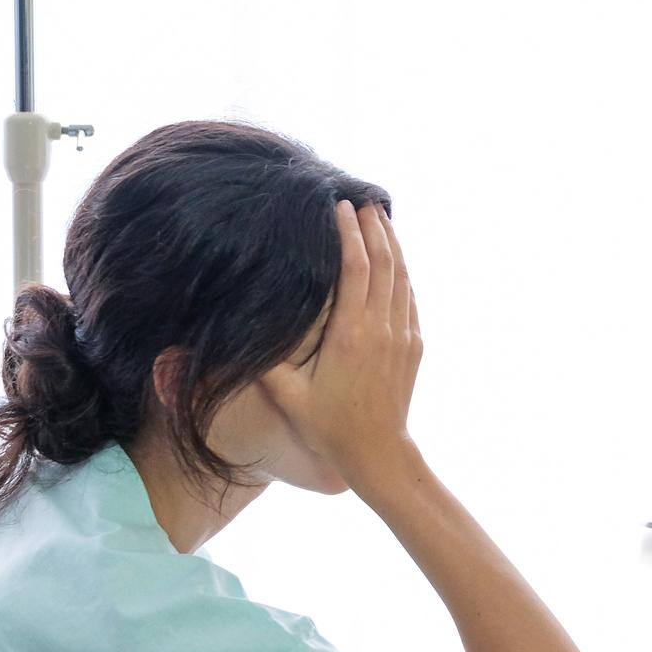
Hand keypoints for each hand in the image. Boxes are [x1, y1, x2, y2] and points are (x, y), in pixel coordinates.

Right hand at [261, 201, 422, 489]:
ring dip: (392, 245)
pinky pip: (409, 299)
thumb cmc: (327, 425)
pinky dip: (402, 273)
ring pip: (401, 278)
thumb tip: (237, 331)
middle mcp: (382, 329)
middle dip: (374, 228)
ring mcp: (403, 336)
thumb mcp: (286, 394)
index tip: (342, 207)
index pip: (355, 269)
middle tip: (364, 199)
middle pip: (383, 264)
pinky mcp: (414, 345)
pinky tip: (394, 259)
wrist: (377, 451)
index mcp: (350, 333)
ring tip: (381, 217)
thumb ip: (264, 361)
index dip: (350, 235)